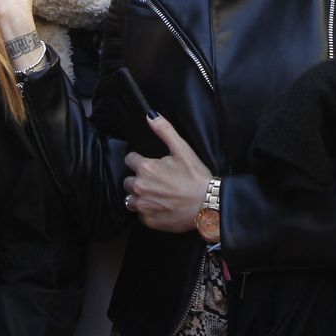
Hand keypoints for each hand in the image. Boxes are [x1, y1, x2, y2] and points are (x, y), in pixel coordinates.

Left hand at [122, 114, 211, 232]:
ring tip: (157, 194)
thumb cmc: (195, 176)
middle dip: (138, 179)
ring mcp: (143, 206)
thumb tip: (150, 115)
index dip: (139, 160)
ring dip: (140, 196)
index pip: (129, 160)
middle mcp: (140, 188)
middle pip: (128, 181)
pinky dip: (148, 211)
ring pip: (131, 199)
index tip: (149, 164)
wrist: (208, 204)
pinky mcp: (149, 221)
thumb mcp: (182, 149)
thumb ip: (164, 130)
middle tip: (156, 180)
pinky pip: (141, 215)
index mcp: (145, 168)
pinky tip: (161, 206)